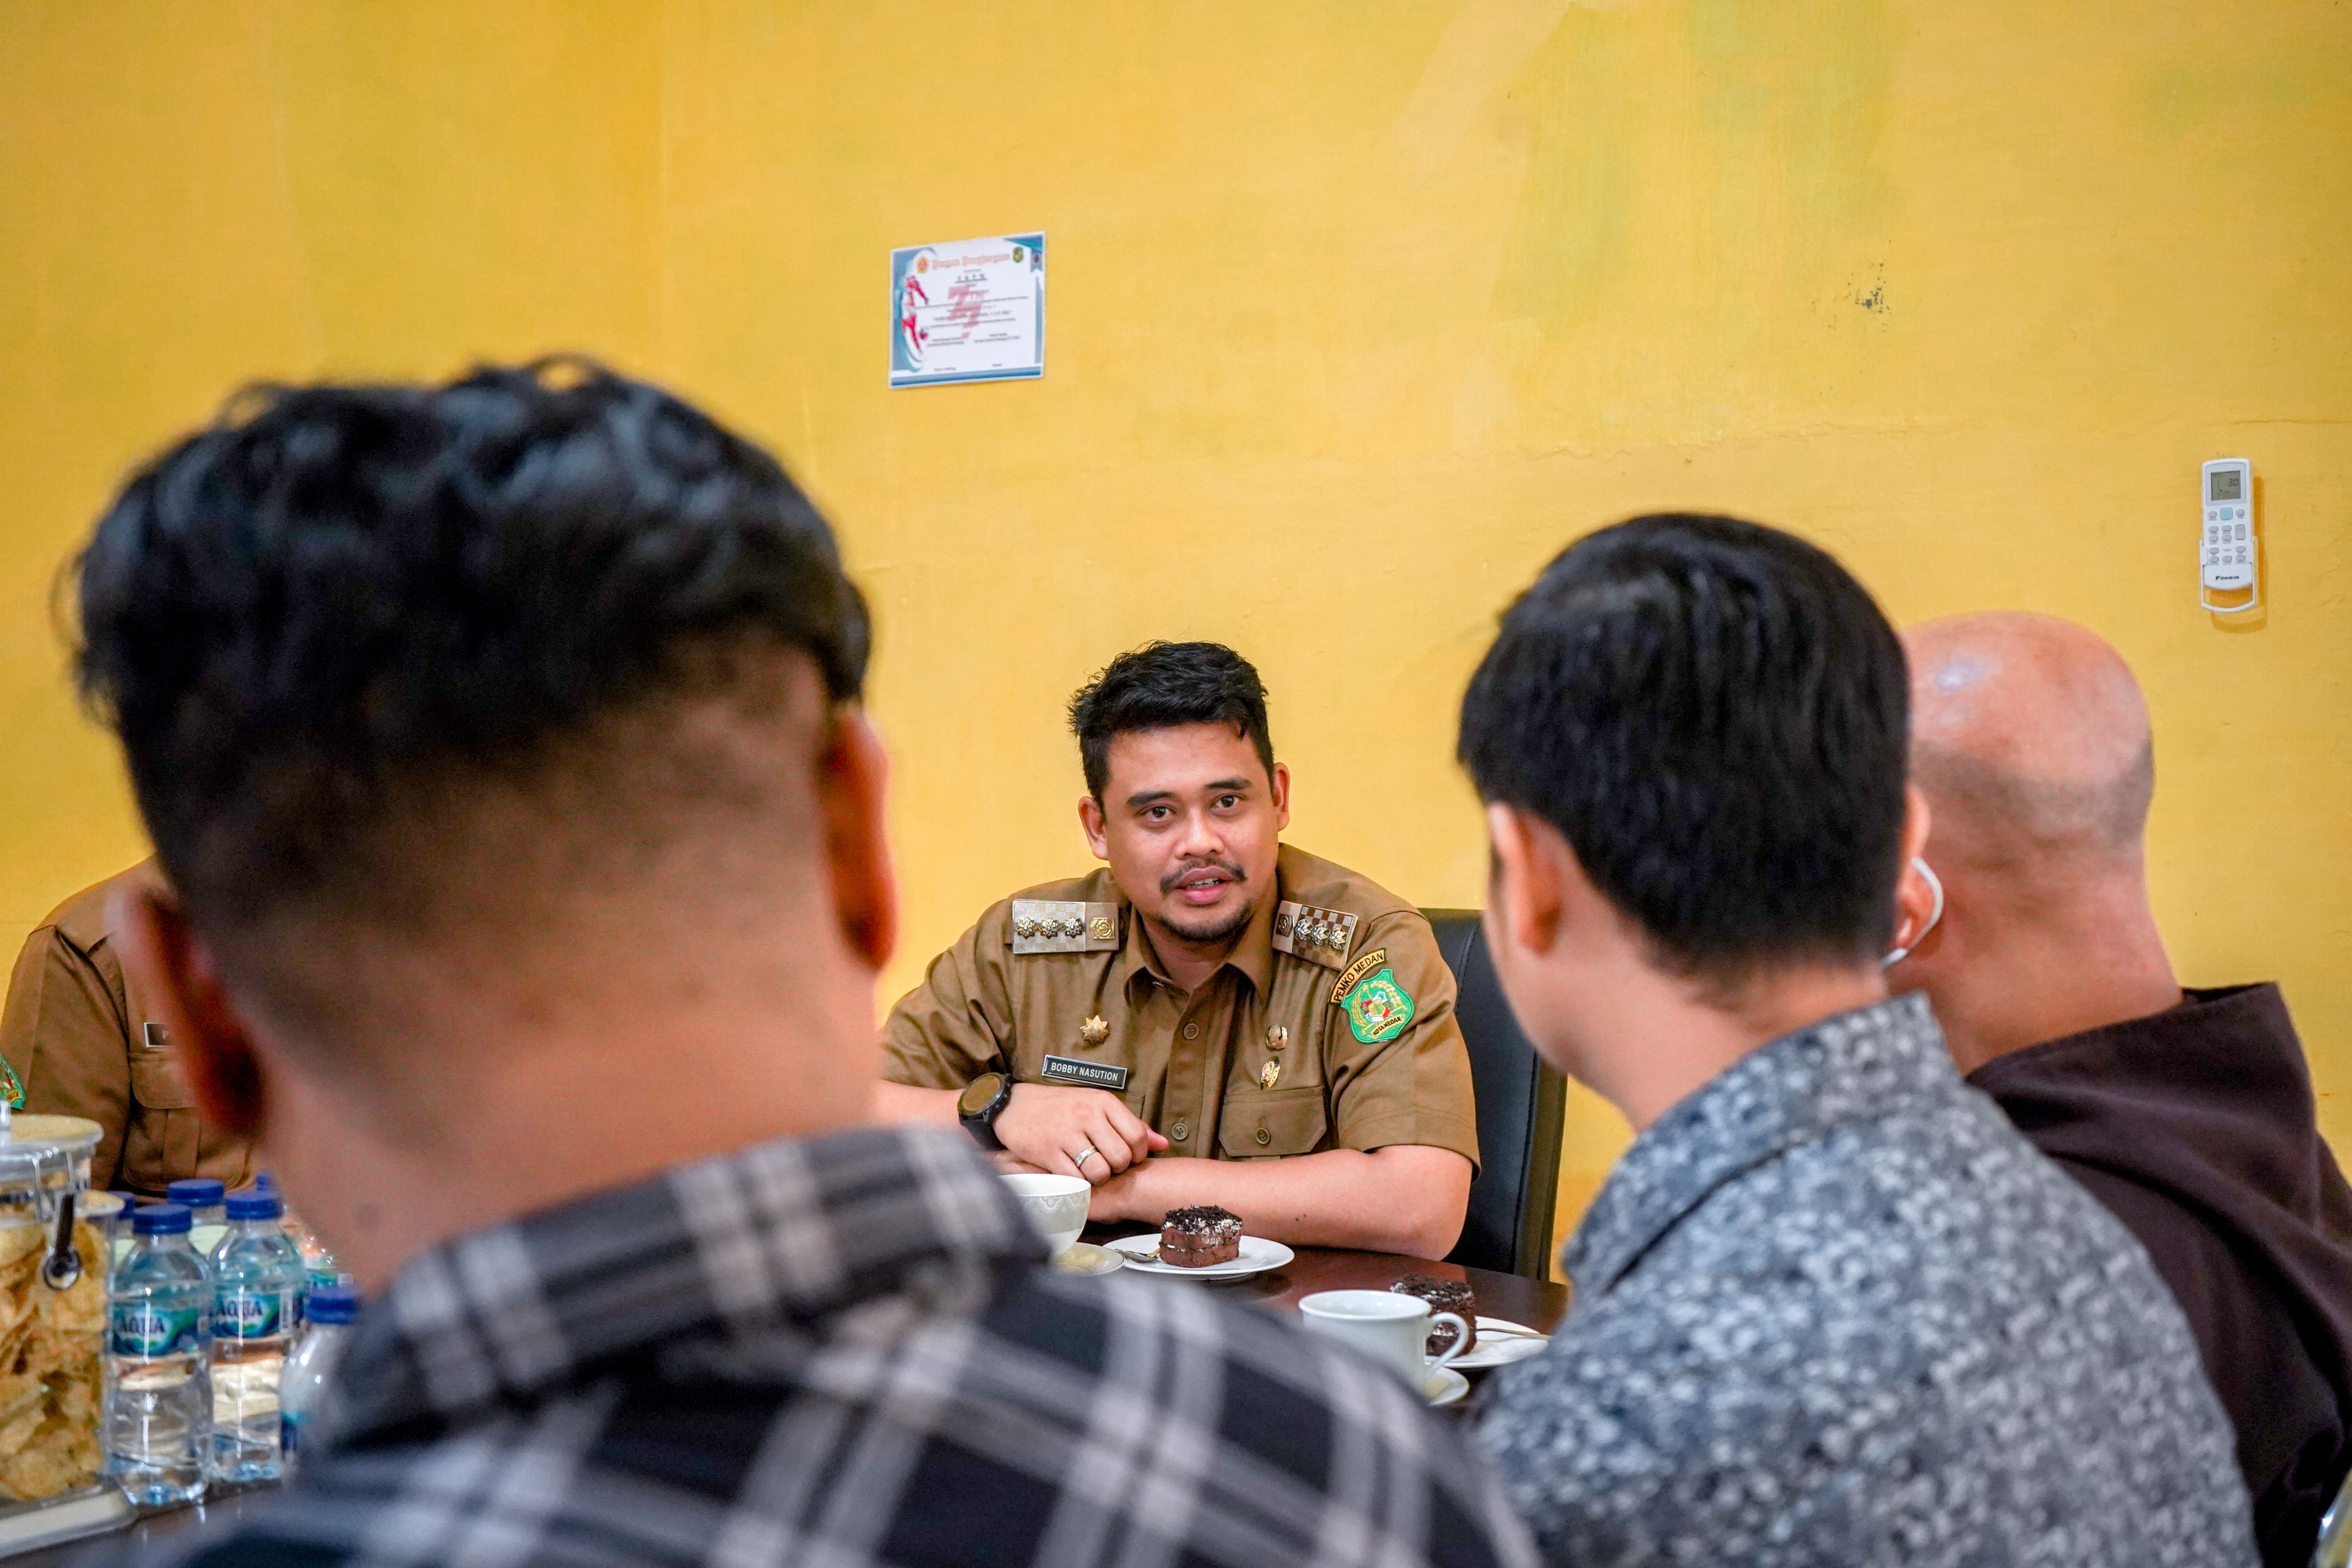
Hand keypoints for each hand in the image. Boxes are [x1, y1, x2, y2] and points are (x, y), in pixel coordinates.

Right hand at [995, 1083, 1168, 1184]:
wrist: (1014, 1105)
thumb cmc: (1062, 1107)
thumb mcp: (1097, 1106)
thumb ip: (1131, 1125)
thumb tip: (1163, 1145)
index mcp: (1103, 1102)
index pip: (1137, 1136)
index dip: (1137, 1155)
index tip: (1126, 1158)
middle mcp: (1087, 1115)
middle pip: (1121, 1157)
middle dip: (1118, 1169)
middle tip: (1106, 1166)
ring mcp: (1066, 1133)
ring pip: (1100, 1171)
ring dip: (1098, 1179)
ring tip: (1090, 1172)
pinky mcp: (1047, 1151)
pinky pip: (1075, 1179)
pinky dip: (1078, 1184)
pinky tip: (1073, 1175)